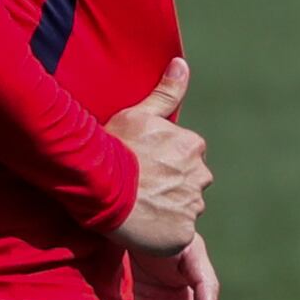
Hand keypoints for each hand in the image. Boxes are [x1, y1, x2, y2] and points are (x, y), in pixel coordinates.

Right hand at [104, 57, 211, 251]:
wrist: (99, 187)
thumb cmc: (113, 148)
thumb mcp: (137, 115)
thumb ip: (166, 92)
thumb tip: (182, 63)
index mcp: (193, 145)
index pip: (187, 157)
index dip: (163, 163)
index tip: (141, 167)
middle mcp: (200, 175)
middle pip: (189, 184)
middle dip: (169, 187)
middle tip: (138, 189)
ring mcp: (193, 206)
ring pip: (183, 209)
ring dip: (166, 210)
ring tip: (136, 208)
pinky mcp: (183, 235)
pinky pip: (178, 236)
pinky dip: (163, 233)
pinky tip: (141, 226)